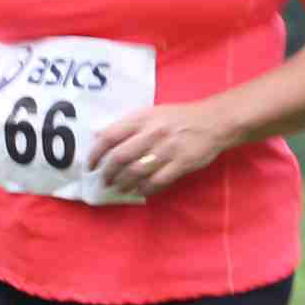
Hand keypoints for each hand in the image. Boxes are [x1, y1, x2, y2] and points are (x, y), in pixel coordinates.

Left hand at [87, 102, 236, 200]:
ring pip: (136, 172)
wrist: (213, 121)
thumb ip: (129, 126)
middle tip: (104, 180)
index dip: (96, 153)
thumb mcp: (151, 113)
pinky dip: (145, 189)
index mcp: (142, 118)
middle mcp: (152, 133)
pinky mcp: (181, 163)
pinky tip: (140, 191)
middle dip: (108, 173)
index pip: (109, 136)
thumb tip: (100, 138)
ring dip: (123, 184)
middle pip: (120, 158)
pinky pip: (157, 182)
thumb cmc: (178, 118)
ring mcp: (167, 149)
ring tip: (119, 188)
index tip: (91, 164)